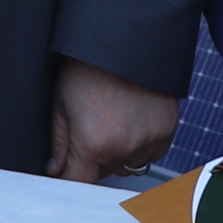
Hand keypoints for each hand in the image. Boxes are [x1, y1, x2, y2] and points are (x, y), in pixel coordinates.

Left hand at [46, 58, 179, 184]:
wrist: (126, 38)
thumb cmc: (89, 65)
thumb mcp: (62, 103)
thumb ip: (59, 143)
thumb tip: (56, 170)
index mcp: (91, 145)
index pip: (78, 183)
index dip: (70, 177)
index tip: (69, 168)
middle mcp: (122, 149)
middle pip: (103, 174)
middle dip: (93, 159)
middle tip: (90, 127)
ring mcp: (148, 141)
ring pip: (127, 165)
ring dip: (118, 153)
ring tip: (112, 121)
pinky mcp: (167, 131)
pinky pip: (150, 153)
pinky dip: (141, 144)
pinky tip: (132, 120)